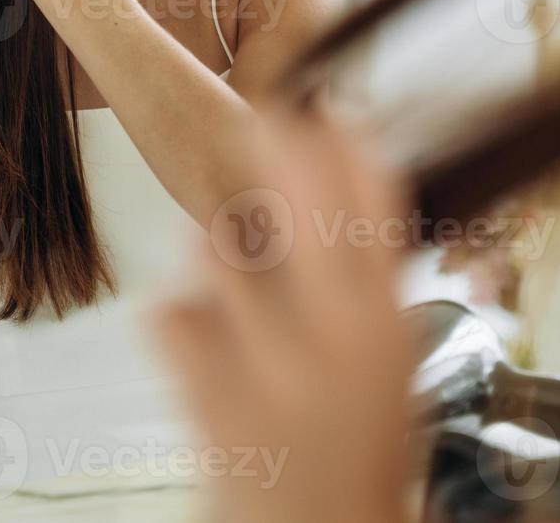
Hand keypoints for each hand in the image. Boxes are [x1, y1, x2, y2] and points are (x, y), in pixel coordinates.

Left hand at [150, 102, 416, 522]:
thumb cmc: (359, 452)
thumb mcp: (388, 365)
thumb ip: (368, 286)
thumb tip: (348, 192)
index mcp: (386, 323)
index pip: (373, 197)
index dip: (347, 139)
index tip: (330, 107)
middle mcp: (330, 332)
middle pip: (295, 193)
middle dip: (276, 139)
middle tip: (265, 116)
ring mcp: (263, 361)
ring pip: (218, 244)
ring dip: (219, 244)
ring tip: (234, 267)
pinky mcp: (203, 391)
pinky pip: (170, 313)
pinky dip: (180, 316)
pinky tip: (202, 336)